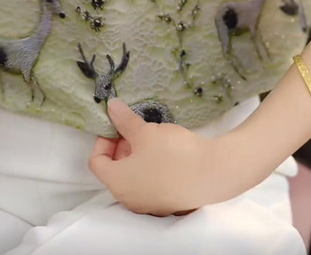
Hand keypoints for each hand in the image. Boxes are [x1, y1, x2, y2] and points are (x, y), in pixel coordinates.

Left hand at [88, 98, 248, 216]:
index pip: (97, 161)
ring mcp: (149, 205)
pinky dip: (151, 169)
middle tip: (137, 129)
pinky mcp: (167, 204)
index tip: (119, 126)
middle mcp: (129, 199)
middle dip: (122, 146)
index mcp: (118, 183)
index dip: (104, 140)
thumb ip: (124, 120)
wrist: (213, 174)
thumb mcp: (145, 131)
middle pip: (114, 170)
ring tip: (153, 138)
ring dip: (137, 157)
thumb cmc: (172, 153)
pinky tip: (167, 153)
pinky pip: (150, 185)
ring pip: (133, 177)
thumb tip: (110, 107)